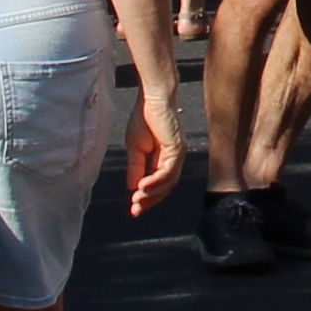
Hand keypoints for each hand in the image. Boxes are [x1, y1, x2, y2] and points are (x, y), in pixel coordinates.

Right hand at [125, 101, 180, 215]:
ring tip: (137, 200)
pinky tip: (142, 187)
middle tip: (135, 211)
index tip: (133, 209)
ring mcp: (178, 154)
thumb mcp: (135, 148)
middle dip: (150, 201)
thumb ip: (136, 168)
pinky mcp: (177, 148)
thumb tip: (132, 188)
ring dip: (152, 194)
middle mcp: (174, 158)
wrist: (151, 99)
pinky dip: (156, 182)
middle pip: (166, 187)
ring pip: (168, 182)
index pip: (159, 183)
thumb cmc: (143, 118)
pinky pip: (168, 171)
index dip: (147, 197)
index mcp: (165, 158)